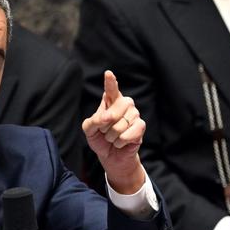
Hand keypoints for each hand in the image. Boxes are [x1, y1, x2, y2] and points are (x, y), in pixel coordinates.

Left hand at [82, 70, 145, 193]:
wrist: (111, 156)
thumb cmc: (100, 139)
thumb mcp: (89, 130)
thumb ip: (92, 122)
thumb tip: (106, 118)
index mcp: (110, 100)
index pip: (111, 89)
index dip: (110, 82)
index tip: (108, 73)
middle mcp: (124, 103)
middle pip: (112, 113)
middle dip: (105, 127)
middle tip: (105, 132)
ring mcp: (134, 114)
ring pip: (119, 127)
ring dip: (112, 137)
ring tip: (113, 138)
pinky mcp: (141, 126)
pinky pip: (127, 134)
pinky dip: (120, 142)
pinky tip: (121, 142)